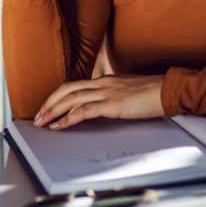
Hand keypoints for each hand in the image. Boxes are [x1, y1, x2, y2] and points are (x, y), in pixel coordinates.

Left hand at [33, 75, 164, 129]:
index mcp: (106, 79)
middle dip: (49, 103)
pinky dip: (68, 119)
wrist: (168, 91)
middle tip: (37, 117)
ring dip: (53, 111)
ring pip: (70, 99)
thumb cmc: (153, 94)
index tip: (47, 107)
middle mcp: (103, 83)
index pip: (74, 85)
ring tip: (42, 123)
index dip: (57, 96)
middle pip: (66, 89)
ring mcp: (107, 92)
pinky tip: (59, 126)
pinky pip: (83, 111)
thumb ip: (113, 96)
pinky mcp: (112, 104)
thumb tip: (101, 108)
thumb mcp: (128, 92)